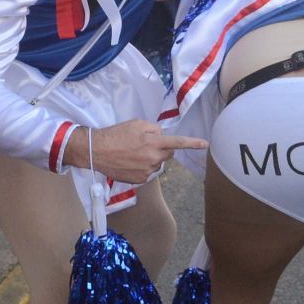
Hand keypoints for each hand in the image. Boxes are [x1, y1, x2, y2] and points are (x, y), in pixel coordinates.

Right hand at [65, 120, 205, 184]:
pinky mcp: (140, 180)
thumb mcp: (136, 124)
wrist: (97, 151)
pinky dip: (143, 167)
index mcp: (154, 143)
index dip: (193, 143)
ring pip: (157, 164)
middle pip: (168, 154)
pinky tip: (130, 162)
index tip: (205, 144)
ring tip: (133, 153)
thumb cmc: (116, 134)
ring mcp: (147, 171)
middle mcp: (153, 159)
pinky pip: (148, 172)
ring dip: (151, 158)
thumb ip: (153, 129)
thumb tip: (161, 136)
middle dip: (162, 149)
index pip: (178, 143)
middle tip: (145, 144)